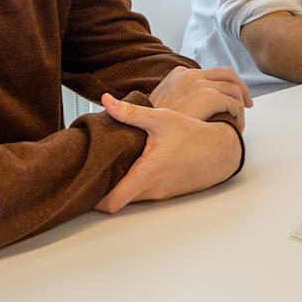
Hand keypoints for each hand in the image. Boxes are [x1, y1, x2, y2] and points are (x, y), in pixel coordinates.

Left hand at [93, 94, 241, 212]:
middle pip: (115, 201)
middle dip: (102, 191)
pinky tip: (129, 169)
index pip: (112, 201)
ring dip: (117, 188)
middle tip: (89, 174)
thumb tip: (106, 100)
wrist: (219, 151)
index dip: (94, 200)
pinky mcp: (164, 194)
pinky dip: (131, 186)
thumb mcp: (162, 119)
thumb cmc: (192, 135)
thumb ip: (131, 112)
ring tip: (106, 169)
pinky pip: (141, 195)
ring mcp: (158, 194)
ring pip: (128, 198)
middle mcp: (151, 189)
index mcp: (146, 173)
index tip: (82, 188)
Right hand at [149, 65, 250, 130]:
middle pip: (228, 75)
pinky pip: (234, 103)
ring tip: (240, 121)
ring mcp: (200, 84)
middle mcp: (191, 74)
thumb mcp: (160, 106)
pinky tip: (236, 127)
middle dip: (241, 89)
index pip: (211, 73)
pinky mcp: (209, 97)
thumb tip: (194, 110)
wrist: (143, 131)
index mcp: (180, 73)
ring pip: (234, 90)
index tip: (231, 98)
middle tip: (247, 104)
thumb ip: (177, 100)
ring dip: (241, 105)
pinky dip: (239, 115)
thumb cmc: (152, 126)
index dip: (225, 85)